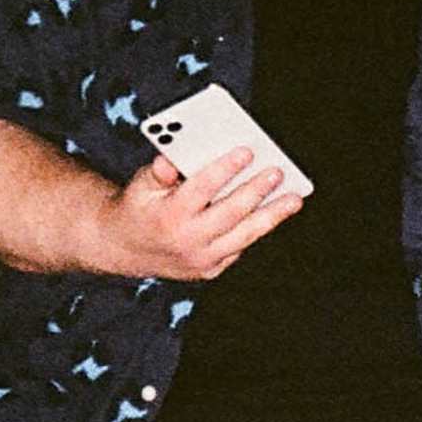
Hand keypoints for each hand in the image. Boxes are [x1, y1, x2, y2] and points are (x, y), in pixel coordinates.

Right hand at [79, 149, 302, 281]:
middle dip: (255, 191)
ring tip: (294, 198)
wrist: (127, 249)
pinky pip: (240, 247)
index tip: (246, 151)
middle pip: (229, 213)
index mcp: (168, 216)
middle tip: (277, 172)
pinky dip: (258, 229)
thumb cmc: (140, 207)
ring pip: (244, 236)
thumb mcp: (139, 186)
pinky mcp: (211, 270)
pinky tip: (276, 212)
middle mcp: (187, 241)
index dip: (224, 170)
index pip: (200, 189)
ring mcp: (201, 260)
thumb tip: (171, 159)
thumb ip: (158, 172)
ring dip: (272, 216)